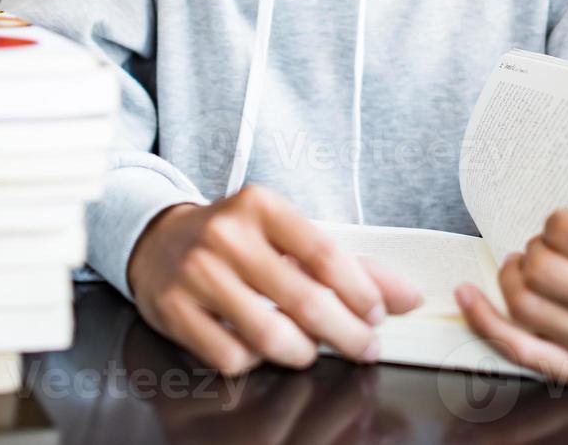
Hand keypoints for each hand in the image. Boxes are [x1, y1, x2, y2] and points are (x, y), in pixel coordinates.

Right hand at [127, 184, 422, 374]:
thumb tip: (409, 297)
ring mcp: (196, 273)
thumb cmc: (238, 240)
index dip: (359, 291)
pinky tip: (259, 347)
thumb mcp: (288, 236)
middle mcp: (226, 235)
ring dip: (305, 353)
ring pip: (269, 335)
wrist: (158, 239)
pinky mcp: (173, 308)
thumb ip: (350, 264)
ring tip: (313, 350)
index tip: (378, 314)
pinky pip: (231, 356)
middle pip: (304, 299)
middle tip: (365, 348)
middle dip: (347, 334)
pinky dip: (255, 361)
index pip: (323, 252)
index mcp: (261, 205)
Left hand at [455, 182, 567, 384]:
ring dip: (511, 276)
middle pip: (541, 271)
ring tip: (524, 265)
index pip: (566, 234)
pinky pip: (519, 350)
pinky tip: (465, 293)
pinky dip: (484, 320)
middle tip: (544, 247)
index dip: (556, 223)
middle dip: (534, 249)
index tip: (564, 227)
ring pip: (525, 306)